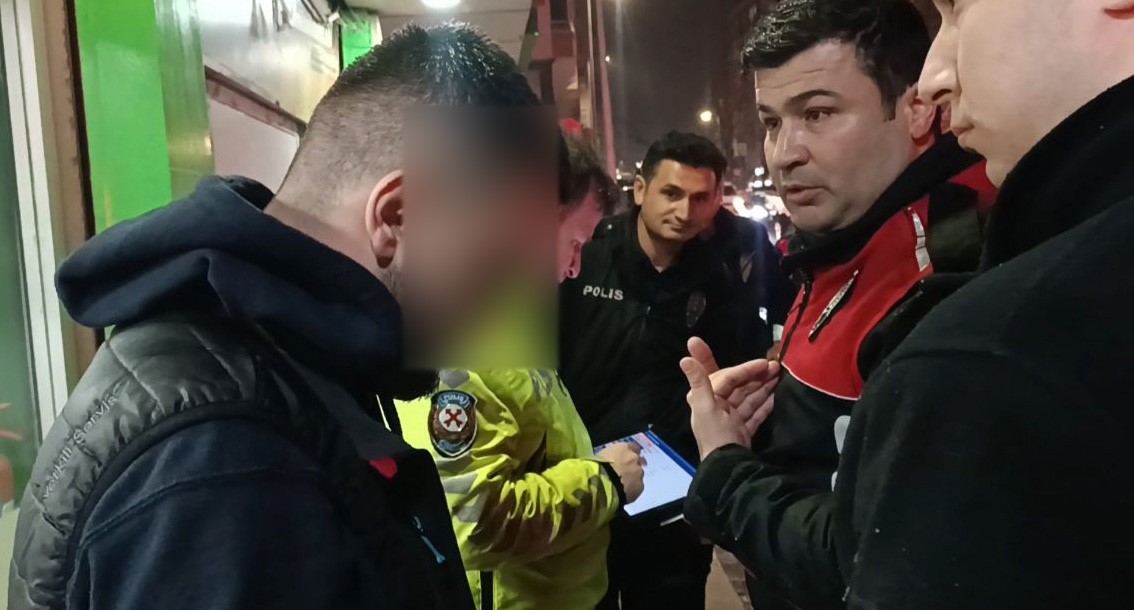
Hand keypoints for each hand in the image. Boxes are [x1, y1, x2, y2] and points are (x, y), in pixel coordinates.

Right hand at [598, 442, 645, 503]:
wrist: (601, 484)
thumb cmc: (596, 467)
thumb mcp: (600, 456)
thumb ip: (610, 456)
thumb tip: (611, 460)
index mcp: (624, 448)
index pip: (633, 447)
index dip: (630, 454)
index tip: (627, 459)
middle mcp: (634, 458)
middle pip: (638, 461)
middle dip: (633, 466)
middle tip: (625, 473)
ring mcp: (639, 473)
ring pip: (639, 475)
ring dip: (633, 478)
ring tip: (623, 485)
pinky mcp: (640, 487)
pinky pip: (638, 487)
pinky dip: (633, 489)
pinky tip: (624, 492)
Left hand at [683, 338, 779, 460]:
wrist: (729, 466)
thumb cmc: (716, 434)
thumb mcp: (705, 407)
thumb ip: (698, 382)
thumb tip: (684, 358)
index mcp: (706, 398)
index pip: (727, 377)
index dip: (744, 368)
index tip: (762, 362)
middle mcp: (718, 406)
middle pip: (739, 386)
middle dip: (756, 375)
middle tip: (776, 367)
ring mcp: (732, 419)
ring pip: (749, 397)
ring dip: (764, 387)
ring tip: (780, 376)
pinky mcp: (742, 430)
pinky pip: (755, 414)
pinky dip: (765, 405)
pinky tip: (776, 396)